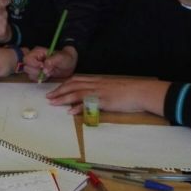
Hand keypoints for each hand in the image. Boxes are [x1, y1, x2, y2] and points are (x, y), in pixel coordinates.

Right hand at [22, 45, 77, 80]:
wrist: (69, 64)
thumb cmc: (65, 58)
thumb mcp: (61, 58)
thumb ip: (52, 61)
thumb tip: (44, 68)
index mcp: (37, 52)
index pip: (27, 59)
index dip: (34, 64)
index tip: (43, 66)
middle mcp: (34, 58)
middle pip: (26, 67)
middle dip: (36, 71)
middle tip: (46, 71)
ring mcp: (34, 65)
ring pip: (28, 73)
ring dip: (38, 76)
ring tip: (47, 73)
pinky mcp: (36, 72)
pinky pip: (32, 78)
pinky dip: (39, 79)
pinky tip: (46, 76)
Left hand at [45, 76, 169, 115]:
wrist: (142, 92)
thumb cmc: (130, 91)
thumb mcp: (112, 89)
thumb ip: (101, 92)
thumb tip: (90, 99)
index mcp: (98, 81)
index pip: (77, 80)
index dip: (64, 84)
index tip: (55, 90)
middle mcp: (96, 84)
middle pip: (73, 85)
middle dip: (59, 90)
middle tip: (49, 97)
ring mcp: (100, 92)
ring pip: (77, 92)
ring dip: (63, 97)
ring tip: (53, 103)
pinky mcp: (105, 101)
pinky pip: (88, 103)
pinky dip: (78, 107)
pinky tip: (70, 111)